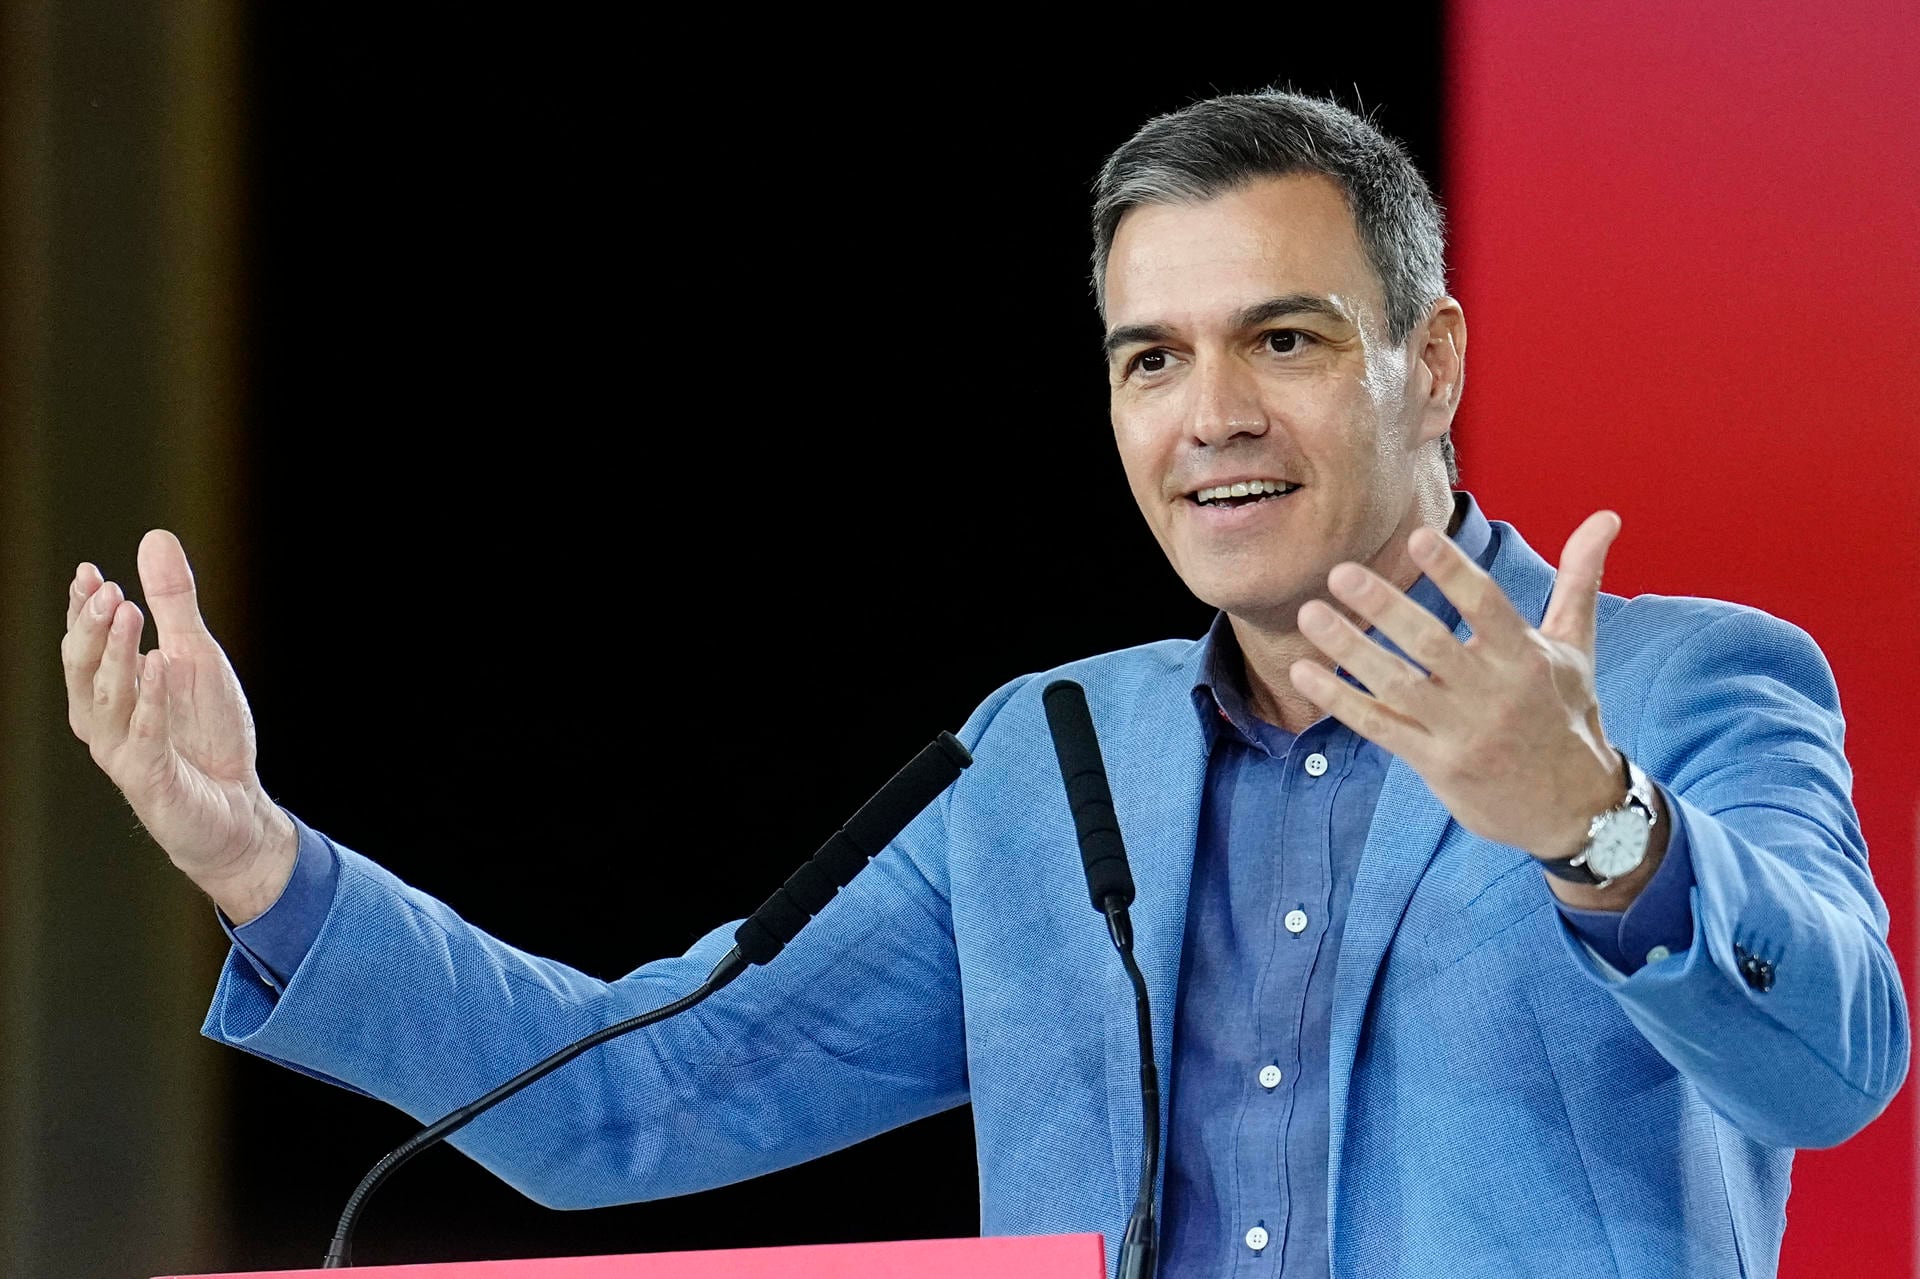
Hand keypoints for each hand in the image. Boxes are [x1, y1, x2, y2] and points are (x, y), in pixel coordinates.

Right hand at [61, 530, 294, 922]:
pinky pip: (144, 739)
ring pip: (106, 702)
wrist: (235, 809)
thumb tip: (154, 538)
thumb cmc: (209, 735)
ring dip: (116, 657)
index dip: (83, 611)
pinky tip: (161, 665)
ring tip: (131, 612)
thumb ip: (174, 604)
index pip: (86, 647)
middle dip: (93, 630)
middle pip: (83, 671)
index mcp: (112, 693)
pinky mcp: (153, 782)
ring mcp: (125, 755)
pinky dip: (151, 701)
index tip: (88, 572)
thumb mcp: (197, 656)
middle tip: (109, 590)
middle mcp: (107, 724)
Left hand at [1288, 512, 1625, 863]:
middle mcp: (1493, 694)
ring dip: (1349, 649)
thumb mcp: (1576, 648)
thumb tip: (1606, 516)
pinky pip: (1381, 727)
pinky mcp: (1437, 764)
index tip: (1418, 536)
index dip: (1453, 572)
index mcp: (1526, 658)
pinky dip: (1340, 700)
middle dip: (1385, 607)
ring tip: (1310, 613)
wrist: (1573, 808)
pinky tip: (1304, 671)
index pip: (1487, 606)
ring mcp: (1462, 732)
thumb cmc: (1568, 714)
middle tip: (1341, 572)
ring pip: (1397, 684)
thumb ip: (1578, 580)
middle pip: (1432, 644)